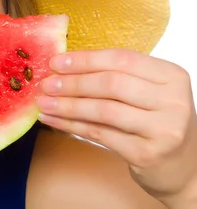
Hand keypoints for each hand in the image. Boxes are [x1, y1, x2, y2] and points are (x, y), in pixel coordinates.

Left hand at [36, 48, 196, 203]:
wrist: (183, 167)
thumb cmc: (156, 121)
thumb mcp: (146, 92)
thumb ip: (115, 76)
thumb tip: (62, 67)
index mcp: (172, 75)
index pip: (121, 59)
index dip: (85, 59)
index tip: (55, 62)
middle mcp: (174, 100)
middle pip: (111, 84)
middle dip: (73, 83)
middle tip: (45, 84)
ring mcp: (164, 128)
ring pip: (104, 110)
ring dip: (68, 106)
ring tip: (43, 103)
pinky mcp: (149, 153)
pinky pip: (100, 134)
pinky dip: (71, 126)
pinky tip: (53, 121)